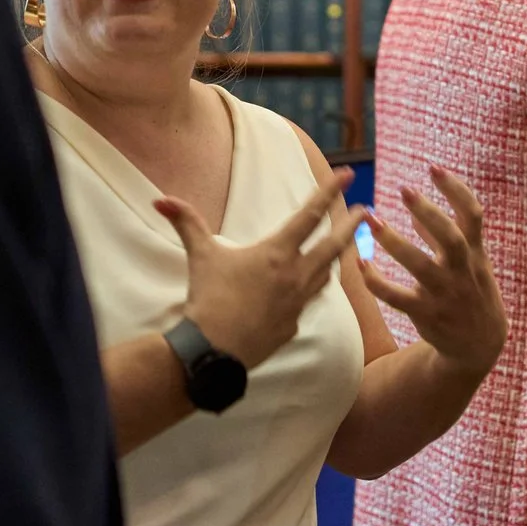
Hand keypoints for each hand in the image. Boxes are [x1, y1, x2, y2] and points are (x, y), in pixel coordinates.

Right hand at [156, 170, 362, 369]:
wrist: (214, 351)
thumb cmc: (209, 299)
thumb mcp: (199, 256)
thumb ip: (187, 223)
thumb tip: (161, 199)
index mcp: (277, 253)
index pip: (310, 215)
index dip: (330, 191)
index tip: (348, 174)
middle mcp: (295, 276)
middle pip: (333, 246)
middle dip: (351, 226)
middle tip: (365, 211)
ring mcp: (297, 304)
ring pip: (325, 276)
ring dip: (334, 259)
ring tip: (340, 250)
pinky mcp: (292, 327)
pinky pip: (307, 305)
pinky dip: (310, 292)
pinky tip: (306, 291)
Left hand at [362, 167, 507, 382]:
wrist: (480, 346)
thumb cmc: (471, 294)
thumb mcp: (470, 263)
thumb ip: (444, 237)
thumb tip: (417, 212)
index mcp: (476, 254)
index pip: (473, 215)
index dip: (456, 190)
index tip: (434, 168)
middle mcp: (463, 271)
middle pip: (451, 238)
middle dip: (429, 213)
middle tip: (404, 190)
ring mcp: (445, 294)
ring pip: (421, 267)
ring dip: (395, 243)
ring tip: (372, 221)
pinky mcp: (426, 315)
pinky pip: (398, 298)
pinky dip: (378, 282)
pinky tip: (361, 263)